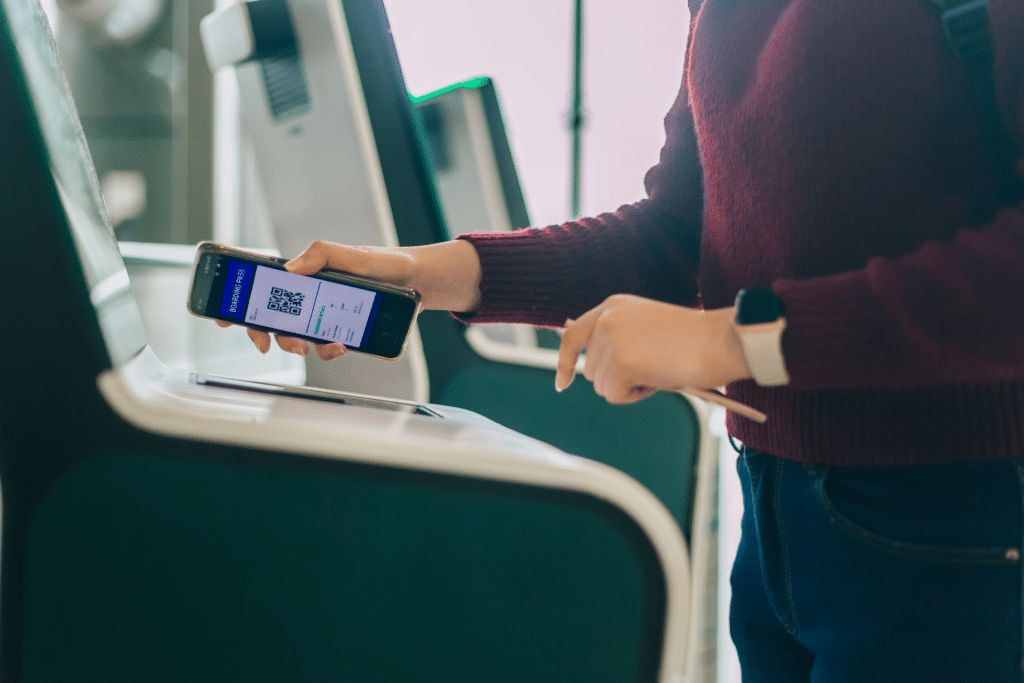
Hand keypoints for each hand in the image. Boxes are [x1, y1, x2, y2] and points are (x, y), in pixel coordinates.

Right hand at [221, 239, 481, 359]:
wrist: (421, 284)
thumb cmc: (387, 263)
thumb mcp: (354, 254)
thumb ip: (322, 254)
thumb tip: (291, 269)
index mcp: (307, 274)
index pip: (263, 285)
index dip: (238, 300)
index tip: (223, 315)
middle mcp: (312, 296)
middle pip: (273, 318)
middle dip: (265, 333)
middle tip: (268, 343)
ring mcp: (327, 316)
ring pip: (298, 336)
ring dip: (298, 344)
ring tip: (315, 346)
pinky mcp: (345, 332)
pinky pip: (327, 346)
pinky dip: (327, 350)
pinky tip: (339, 347)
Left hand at [554, 294, 751, 403]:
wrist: (722, 340)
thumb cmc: (695, 339)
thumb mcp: (647, 328)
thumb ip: (619, 339)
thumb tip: (594, 371)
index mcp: (612, 305)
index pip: (573, 335)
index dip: (565, 361)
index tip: (563, 383)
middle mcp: (605, 320)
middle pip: (590, 369)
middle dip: (617, 378)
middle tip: (653, 366)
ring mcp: (610, 341)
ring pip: (603, 386)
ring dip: (630, 387)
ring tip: (659, 368)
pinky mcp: (619, 364)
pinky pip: (615, 396)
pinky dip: (637, 395)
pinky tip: (659, 378)